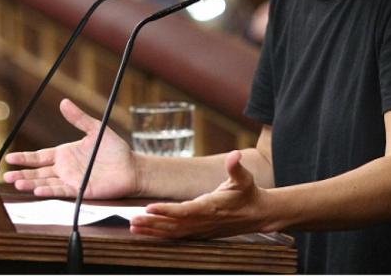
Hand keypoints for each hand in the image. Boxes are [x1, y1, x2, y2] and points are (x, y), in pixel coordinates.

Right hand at [2, 98, 138, 198]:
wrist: (131, 167)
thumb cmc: (114, 149)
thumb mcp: (95, 129)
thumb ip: (78, 118)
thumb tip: (63, 102)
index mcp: (65, 154)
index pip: (39, 157)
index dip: (24, 158)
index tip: (9, 158)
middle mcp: (64, 169)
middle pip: (38, 172)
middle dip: (21, 173)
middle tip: (5, 175)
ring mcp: (71, 180)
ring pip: (45, 182)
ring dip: (30, 183)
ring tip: (16, 183)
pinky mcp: (80, 190)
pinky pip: (61, 191)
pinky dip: (48, 190)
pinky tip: (36, 190)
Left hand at [130, 150, 271, 239]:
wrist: (257, 215)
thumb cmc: (248, 194)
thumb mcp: (245, 178)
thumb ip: (236, 167)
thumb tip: (235, 155)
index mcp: (212, 207)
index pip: (186, 211)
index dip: (168, 210)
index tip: (150, 208)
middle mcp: (204, 221)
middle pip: (174, 225)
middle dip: (153, 223)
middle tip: (133, 220)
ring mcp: (201, 230)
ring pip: (173, 233)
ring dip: (153, 230)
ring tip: (134, 226)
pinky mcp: (199, 233)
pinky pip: (177, 236)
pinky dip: (161, 235)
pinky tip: (146, 232)